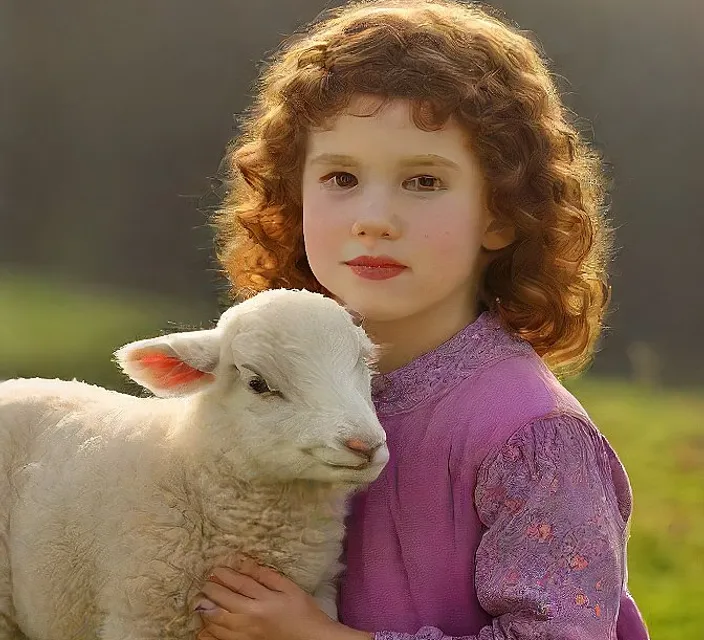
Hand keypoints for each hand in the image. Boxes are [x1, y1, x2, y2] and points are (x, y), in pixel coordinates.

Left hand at [195, 556, 371, 639]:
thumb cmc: (303, 611)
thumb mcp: (289, 588)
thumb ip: (266, 576)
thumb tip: (245, 563)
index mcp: (264, 602)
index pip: (238, 585)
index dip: (225, 575)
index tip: (215, 569)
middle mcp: (252, 619)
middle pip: (223, 603)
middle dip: (210, 592)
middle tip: (205, 584)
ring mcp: (247, 635)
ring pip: (218, 623)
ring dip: (207, 611)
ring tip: (203, 601)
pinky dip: (210, 633)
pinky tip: (205, 627)